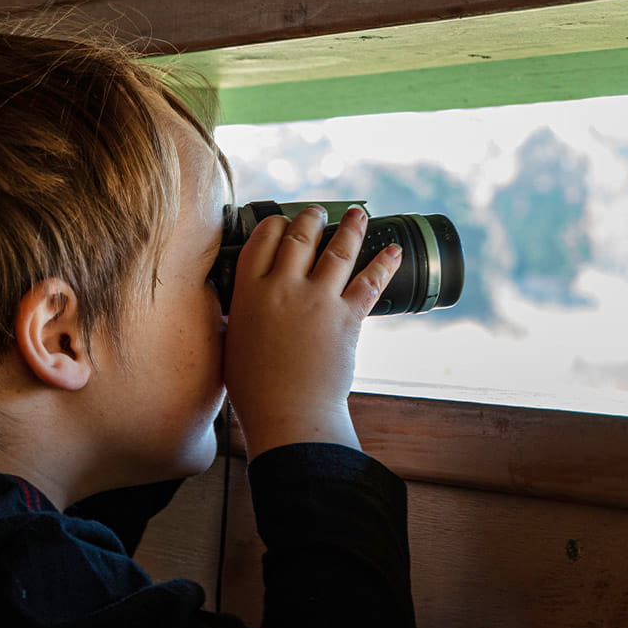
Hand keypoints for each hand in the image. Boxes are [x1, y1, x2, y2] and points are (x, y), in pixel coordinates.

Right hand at [222, 205, 399, 454]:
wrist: (288, 414)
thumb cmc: (254, 389)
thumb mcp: (233, 342)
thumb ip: (240, 315)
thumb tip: (243, 306)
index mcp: (250, 292)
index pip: (263, 239)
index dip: (276, 225)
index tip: (283, 222)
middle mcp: (283, 287)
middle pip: (300, 236)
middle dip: (311, 218)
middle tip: (318, 213)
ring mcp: (318, 300)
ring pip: (338, 250)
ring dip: (351, 227)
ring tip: (358, 214)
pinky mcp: (347, 318)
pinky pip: (370, 282)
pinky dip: (385, 263)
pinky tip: (394, 250)